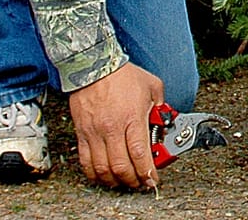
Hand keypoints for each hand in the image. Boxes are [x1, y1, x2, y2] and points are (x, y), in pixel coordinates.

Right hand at [68, 62, 164, 189]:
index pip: (140, 153)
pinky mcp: (82, 133)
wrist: (94, 65)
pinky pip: (85, 161)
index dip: (147, 171)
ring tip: (123, 182)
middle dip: (133, 180)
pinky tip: (103, 176)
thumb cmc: (123, 75)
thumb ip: (161, 107)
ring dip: (114, 180)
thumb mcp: (153, 87)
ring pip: (102, 168)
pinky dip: (94, 173)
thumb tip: (165, 122)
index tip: (153, 179)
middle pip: (121, 166)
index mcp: (132, 117)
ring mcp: (95, 132)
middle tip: (140, 183)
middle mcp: (112, 128)